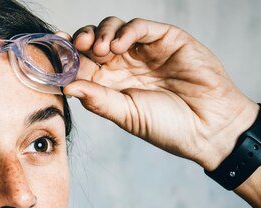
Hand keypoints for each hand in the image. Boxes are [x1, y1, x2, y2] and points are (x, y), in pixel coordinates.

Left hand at [63, 17, 259, 170]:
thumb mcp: (126, 115)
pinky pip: (140, 27)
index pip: (82, 64)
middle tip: (75, 46)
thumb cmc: (168, 127)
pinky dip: (126, 31)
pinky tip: (118, 45)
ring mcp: (144, 51)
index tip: (51, 52)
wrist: (208, 128)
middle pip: (93, 42)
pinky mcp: (167, 39)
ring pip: (113, 29)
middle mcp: (124, 65)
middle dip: (80, 40)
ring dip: (101, 33)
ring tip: (100, 49)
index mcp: (110, 84)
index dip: (66, 57)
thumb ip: (98, 100)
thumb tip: (67, 86)